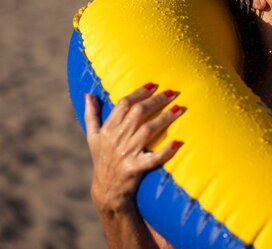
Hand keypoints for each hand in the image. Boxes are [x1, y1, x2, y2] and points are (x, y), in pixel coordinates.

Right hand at [85, 83, 184, 213]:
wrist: (106, 191)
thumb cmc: (102, 160)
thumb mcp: (93, 138)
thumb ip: (91, 116)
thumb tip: (88, 94)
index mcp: (107, 129)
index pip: (124, 104)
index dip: (139, 92)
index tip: (153, 84)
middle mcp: (116, 139)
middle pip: (138, 113)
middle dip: (156, 100)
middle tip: (172, 92)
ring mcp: (126, 154)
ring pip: (148, 130)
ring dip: (165, 118)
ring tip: (179, 109)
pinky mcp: (135, 168)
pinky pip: (153, 158)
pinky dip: (166, 150)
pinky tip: (178, 141)